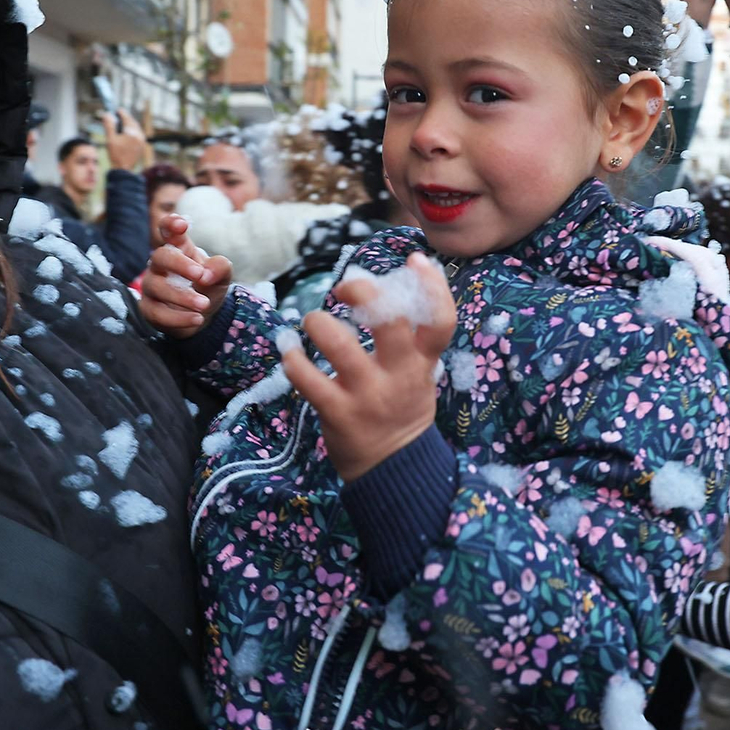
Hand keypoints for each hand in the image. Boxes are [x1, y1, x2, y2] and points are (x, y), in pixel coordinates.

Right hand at [101, 109, 146, 171]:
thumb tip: (106, 114)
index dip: (122, 113)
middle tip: (119, 115)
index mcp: (132, 133)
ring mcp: (142, 140)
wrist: (123, 169)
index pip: (127, 118)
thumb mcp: (110, 139)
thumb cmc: (116, 155)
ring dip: (130, 124)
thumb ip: (109, 126)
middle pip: (133, 122)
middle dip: (126, 118)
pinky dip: (133, 131)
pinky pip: (138, 134)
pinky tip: (127, 132)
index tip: (118, 110)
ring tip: (123, 123)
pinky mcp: (142, 145)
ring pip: (136, 128)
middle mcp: (139, 135)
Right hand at [139, 214, 233, 338]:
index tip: (181, 225)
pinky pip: (156, 312)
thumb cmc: (208, 286)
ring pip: (157, 286)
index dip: (170, 224)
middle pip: (160, 256)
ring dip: (182, 296)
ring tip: (205, 304)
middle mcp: (161, 265)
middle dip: (179, 264)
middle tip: (200, 275)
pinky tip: (197, 319)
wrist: (203, 314)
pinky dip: (178, 317)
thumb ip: (220, 267)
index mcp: (178, 248)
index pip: (168, 230)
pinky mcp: (148, 309)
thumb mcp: (222, 275)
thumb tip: (207, 274)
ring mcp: (151, 286)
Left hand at [280, 254, 456, 481]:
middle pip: (389, 323)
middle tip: (346, 287)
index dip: (433, 286)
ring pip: (340, 345)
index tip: (415, 259)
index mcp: (422, 364)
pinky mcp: (337, 413)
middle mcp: (398, 376)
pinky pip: (307, 378)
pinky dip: (292, 358)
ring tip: (312, 321)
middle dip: (364, 294)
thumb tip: (392, 287)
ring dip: (319, 323)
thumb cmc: (403, 409)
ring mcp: (367, 395)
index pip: (440, 321)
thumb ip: (413, 340)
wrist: (393, 470)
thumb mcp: (421, 376)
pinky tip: (289, 350)